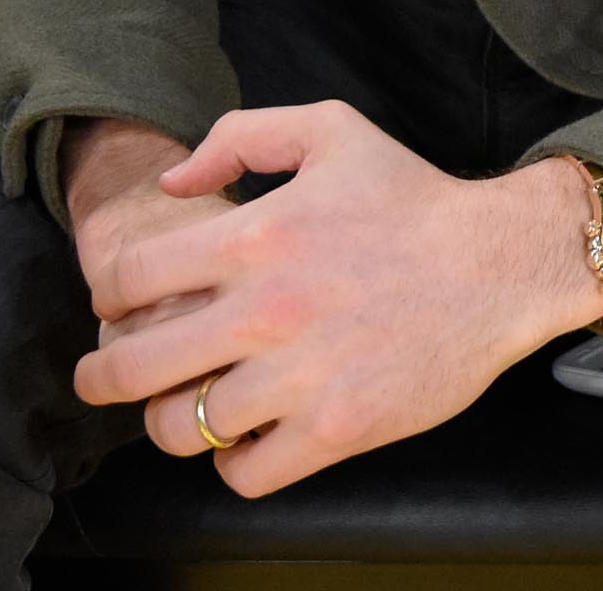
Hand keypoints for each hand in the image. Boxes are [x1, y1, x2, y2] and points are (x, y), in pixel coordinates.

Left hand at [70, 104, 602, 496]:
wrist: (500, 263)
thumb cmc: (412, 198)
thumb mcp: (332, 130)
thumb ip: (241, 136)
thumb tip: (172, 184)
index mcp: (255, 236)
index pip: (129, 279)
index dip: (107, 295)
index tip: (116, 307)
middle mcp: (267, 310)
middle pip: (131, 367)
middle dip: (102, 375)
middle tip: (103, 377)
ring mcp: (300, 376)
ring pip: (180, 429)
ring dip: (171, 421)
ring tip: (183, 409)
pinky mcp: (335, 429)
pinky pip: (244, 472)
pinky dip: (232, 462)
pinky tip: (246, 437)